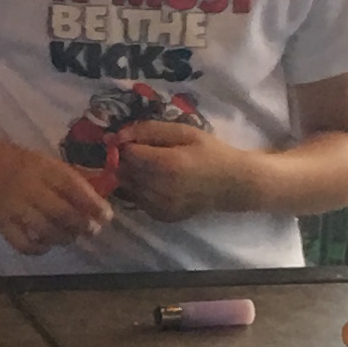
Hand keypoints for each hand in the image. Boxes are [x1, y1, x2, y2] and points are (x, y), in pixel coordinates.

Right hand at [0, 140, 117, 257]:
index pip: (73, 187)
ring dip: (64, 237)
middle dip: (82, 225)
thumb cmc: (15, 161)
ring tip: (70, 236)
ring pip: (46, 230)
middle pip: (62, 212)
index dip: (93, 204)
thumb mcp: (43, 162)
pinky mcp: (1, 223)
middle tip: (92, 231)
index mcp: (42, 168)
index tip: (107, 216)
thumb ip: (66, 179)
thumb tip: (96, 199)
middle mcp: (29, 188)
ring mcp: (14, 207)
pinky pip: (23, 243)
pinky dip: (39, 248)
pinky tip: (46, 244)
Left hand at [109, 121, 257, 222]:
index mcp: (165, 164)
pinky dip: (141, 191)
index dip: (128, 145)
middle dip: (128, 160)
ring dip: (133, 176)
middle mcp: (159, 188)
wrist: (232, 184)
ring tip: (154, 169)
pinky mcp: (161, 216)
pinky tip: (159, 183)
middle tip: (147, 154)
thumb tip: (114, 136)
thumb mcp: (183, 132)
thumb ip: (148, 130)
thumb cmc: (209, 152)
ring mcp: (159, 206)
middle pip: (123, 171)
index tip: (139, 141)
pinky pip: (137, 201)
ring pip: (127, 187)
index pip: (126, 153)